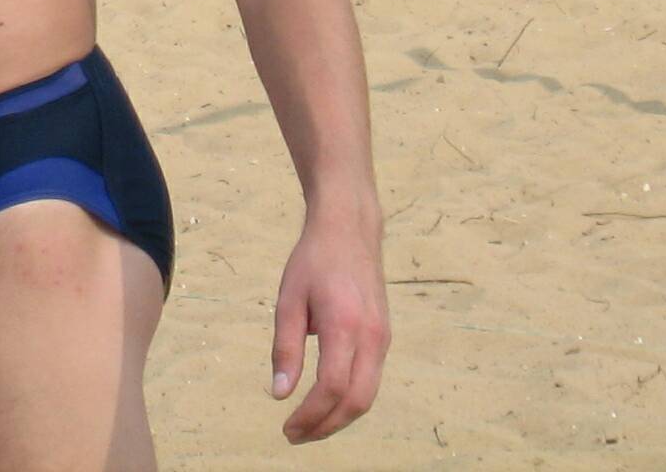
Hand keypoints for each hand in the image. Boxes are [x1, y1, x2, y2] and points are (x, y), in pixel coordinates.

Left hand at [270, 212, 389, 442]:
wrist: (350, 230)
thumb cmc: (313, 261)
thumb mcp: (288, 299)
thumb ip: (285, 348)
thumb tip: (280, 394)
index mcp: (345, 325)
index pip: (332, 387)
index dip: (310, 415)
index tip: (286, 427)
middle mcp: (372, 337)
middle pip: (357, 401)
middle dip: (326, 426)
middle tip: (295, 435)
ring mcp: (384, 338)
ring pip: (368, 396)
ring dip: (339, 418)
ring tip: (308, 425)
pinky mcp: (385, 337)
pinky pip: (371, 380)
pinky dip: (350, 400)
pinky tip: (326, 402)